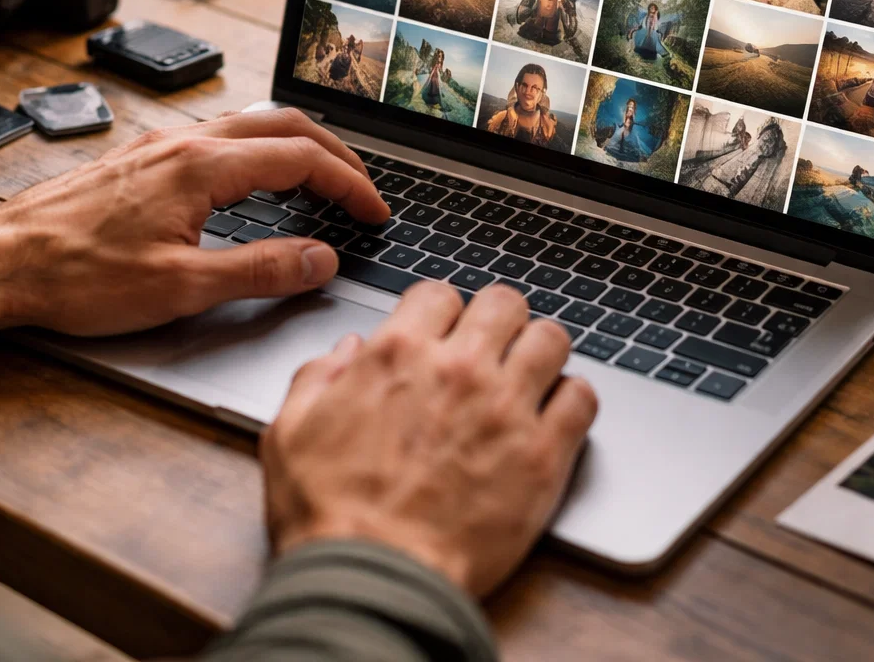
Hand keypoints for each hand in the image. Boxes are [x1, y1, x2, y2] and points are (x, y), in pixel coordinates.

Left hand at [0, 108, 388, 339]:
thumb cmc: (76, 277)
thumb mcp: (182, 288)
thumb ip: (261, 271)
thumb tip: (320, 261)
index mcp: (203, 167)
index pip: (303, 158)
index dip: (351, 184)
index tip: (375, 211)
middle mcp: (183, 144)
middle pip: (283, 124)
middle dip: (334, 152)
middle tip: (362, 188)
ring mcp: (158, 148)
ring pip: (247, 124)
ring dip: (295, 146)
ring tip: (319, 180)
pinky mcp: (137, 161)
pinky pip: (215, 137)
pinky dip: (256, 151)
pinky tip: (250, 183)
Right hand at [260, 282, 598, 596]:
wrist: (374, 579)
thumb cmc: (329, 515)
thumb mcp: (290, 433)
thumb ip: (317, 378)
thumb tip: (346, 351)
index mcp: (398, 354)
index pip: (440, 293)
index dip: (441, 311)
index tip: (443, 332)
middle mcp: (459, 369)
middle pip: (505, 303)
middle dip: (498, 320)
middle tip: (492, 348)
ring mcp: (507, 409)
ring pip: (552, 339)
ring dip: (540, 352)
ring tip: (530, 376)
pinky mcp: (543, 454)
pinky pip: (582, 398)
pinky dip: (573, 399)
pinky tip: (556, 415)